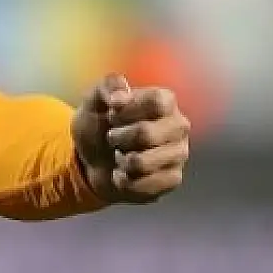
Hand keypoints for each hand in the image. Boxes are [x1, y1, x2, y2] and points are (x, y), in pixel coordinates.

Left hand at [72, 73, 189, 203]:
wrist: (93, 162)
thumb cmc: (99, 126)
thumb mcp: (94, 102)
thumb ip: (107, 88)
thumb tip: (120, 94)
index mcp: (165, 101)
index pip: (156, 102)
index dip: (126, 110)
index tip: (111, 114)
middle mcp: (179, 126)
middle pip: (146, 134)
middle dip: (117, 138)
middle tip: (111, 138)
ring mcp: (179, 154)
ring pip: (143, 163)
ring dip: (120, 161)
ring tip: (119, 156)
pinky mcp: (173, 179)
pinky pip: (143, 184)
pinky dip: (123, 180)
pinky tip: (123, 174)